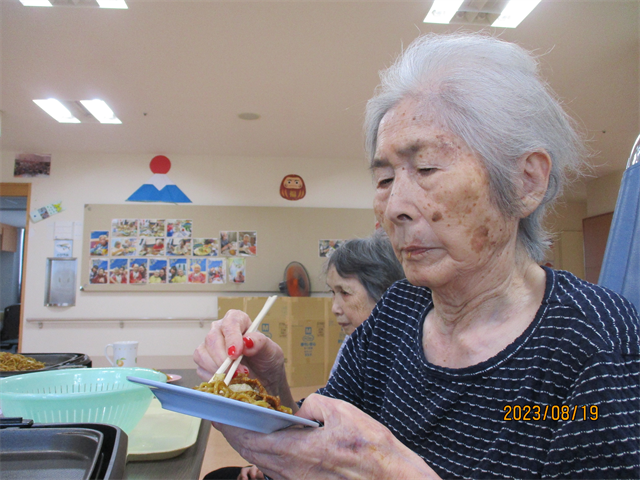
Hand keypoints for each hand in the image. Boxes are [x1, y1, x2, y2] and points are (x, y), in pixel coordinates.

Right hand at [193, 309, 291, 400]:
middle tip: (239, 372)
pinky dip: (213, 377)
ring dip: (218, 369)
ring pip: (202, 354)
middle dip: (224, 359)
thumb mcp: (271, 350)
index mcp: (237, 320)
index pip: (229, 324)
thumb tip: (247, 341)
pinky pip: (201, 369)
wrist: (263, 379)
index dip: (231, 338)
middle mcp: (220, 330)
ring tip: (235, 377)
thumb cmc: (266, 360)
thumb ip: (260, 343)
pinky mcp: (203, 362)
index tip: (236, 354)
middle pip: (212, 339)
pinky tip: (227, 380)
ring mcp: (209, 346)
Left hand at [214, 394, 440, 479]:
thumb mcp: (344, 414)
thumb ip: (315, 406)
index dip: (229, 421)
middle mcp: (289, 471)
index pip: (249, 435)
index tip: (216, 407)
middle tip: (221, 411)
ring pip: (260, 460)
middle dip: (232, 429)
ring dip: (247, 441)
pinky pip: (275, 467)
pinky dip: (264, 451)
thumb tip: (302, 410)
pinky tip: (268, 438)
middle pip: (249, 450)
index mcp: (295, 451)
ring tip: (240, 421)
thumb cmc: (374, 452)